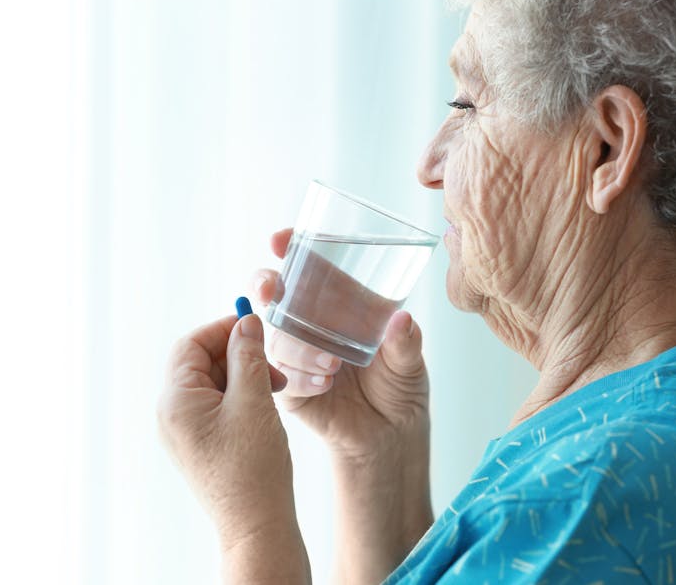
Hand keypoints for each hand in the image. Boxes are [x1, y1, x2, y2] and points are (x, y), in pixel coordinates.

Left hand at [157, 313, 309, 582]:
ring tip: (275, 388)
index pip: (190, 344)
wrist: (256, 526)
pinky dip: (239, 396)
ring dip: (242, 376)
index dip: (223, 329)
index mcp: (175, 401)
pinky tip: (264, 405)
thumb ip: (248, 357)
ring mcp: (183, 432)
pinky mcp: (199, 444)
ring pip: (210, 383)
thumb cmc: (254, 468)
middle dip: (237, 355)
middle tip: (273, 364)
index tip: (255, 326)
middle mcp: (170, 415)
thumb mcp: (254, 402)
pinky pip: (214, 406)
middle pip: (198, 362)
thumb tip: (245, 321)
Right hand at [253, 229, 433, 582]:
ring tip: (332, 365)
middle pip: (273, 291)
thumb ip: (406, 342)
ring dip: (296, 344)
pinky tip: (325, 385)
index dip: (290, 246)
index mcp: (338, 302)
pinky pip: (280, 374)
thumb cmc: (400, 388)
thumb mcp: (410, 362)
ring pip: (274, 334)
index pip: (307, 264)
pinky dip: (300, 377)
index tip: (280, 238)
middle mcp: (311, 322)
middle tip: (272, 289)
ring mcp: (295, 353)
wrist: (389, 437)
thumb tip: (402, 321)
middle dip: (264, 284)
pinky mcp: (289, 385)